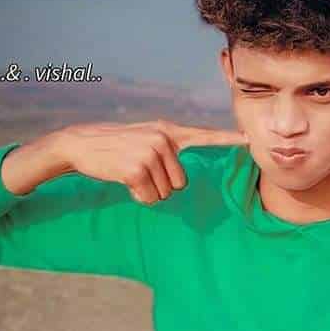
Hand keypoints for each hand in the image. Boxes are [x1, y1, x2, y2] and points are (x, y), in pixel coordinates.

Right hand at [57, 119, 247, 203]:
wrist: (80, 144)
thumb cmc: (114, 146)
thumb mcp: (144, 137)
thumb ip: (167, 148)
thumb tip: (181, 175)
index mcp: (167, 132)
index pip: (203, 136)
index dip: (227, 140)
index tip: (249, 140)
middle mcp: (163, 141)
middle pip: (180, 183)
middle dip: (161, 185)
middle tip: (139, 171)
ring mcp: (150, 154)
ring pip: (165, 193)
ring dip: (148, 191)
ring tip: (130, 173)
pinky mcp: (137, 170)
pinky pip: (149, 198)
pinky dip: (137, 197)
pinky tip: (124, 182)